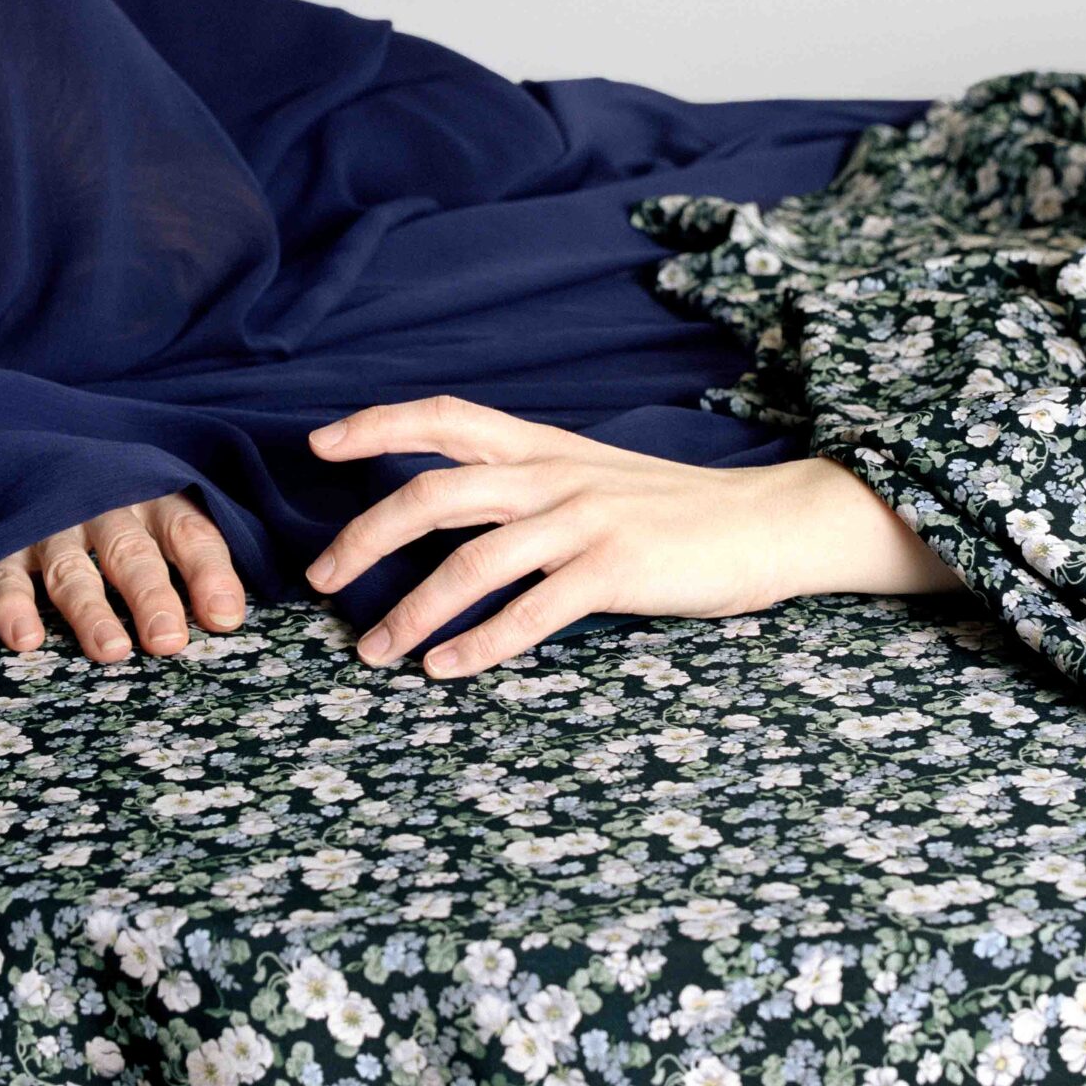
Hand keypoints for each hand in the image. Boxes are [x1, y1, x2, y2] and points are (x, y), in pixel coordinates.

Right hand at [0, 492, 246, 659]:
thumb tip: (227, 617)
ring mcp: (53, 525)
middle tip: (167, 640)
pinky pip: (7, 576)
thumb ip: (199, 559)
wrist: (47, 457)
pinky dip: (12, 607)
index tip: (224, 618)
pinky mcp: (8, 543)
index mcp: (155, 497)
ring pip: (71, 569)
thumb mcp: (169, 514)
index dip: (208, 573)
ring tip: (111, 650)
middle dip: (150, 596)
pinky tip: (27, 640)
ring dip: (90, 610)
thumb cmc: (128, 506)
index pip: (188, 532)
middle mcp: (104, 508)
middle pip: (130, 552)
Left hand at [304, 395, 959, 677]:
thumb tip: (456, 515)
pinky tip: (447, 668)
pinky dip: (480, 643)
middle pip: (435, 493)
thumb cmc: (675, 511)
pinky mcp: (614, 570)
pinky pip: (530, 611)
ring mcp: (584, 521)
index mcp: (545, 447)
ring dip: (411, 609)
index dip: (378, 424)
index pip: (445, 417)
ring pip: (471, 561)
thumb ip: (529, 485)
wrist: (766, 522)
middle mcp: (554, 476)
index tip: (319, 443)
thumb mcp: (595, 476)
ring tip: (374, 650)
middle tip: (320, 579)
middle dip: (365, 536)